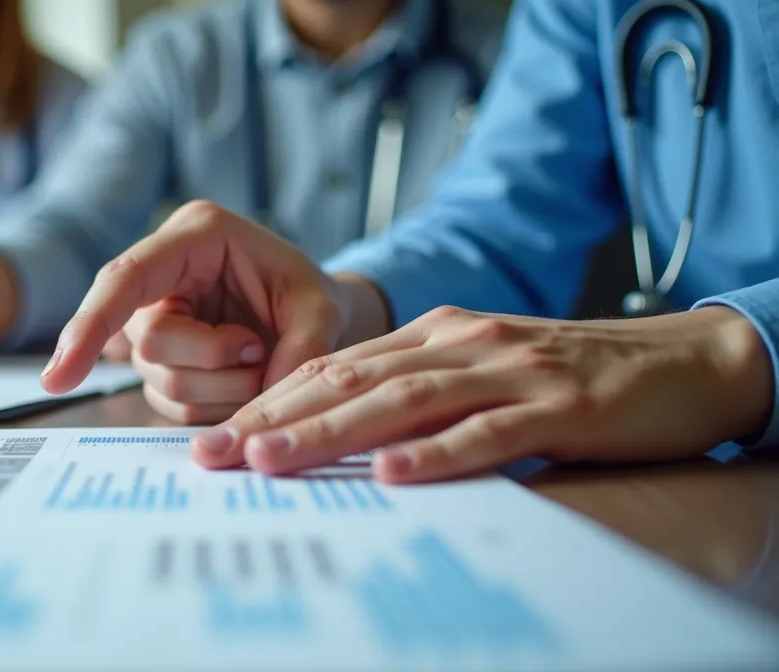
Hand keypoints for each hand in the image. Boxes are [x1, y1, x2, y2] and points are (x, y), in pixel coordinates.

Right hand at [40, 200, 377, 421]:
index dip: (88, 327)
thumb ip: (303, 346)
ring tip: (256, 362)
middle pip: (152, 345)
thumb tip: (264, 399)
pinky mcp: (157, 361)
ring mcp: (152, 321)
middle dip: (213, 364)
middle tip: (258, 350)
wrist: (311, 316)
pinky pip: (172, 404)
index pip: (124, 279)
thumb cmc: (308, 295)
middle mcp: (161, 277)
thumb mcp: (323, 307)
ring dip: (220, 389)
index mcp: (194, 236)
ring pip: (163, 381)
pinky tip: (237, 381)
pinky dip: (214, 406)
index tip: (56, 377)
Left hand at [193, 305, 771, 483]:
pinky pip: (487, 433)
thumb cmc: (570, 375)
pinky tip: (390, 473)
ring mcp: (509, 371)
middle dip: (275, 416)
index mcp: (436, 333)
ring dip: (330, 432)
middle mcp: (461, 343)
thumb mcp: (482, 371)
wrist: (683, 361)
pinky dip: (436, 453)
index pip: (335, 367)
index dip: (270, 399)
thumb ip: (421, 392)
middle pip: (351, 380)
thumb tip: (344, 436)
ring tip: (271, 459)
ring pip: (403, 400)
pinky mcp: (558, 406)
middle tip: (214, 452)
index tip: (214, 435)